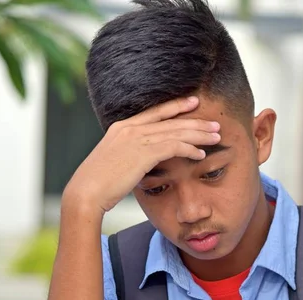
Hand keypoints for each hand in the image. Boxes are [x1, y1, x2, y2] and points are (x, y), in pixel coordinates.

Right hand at [62, 96, 220, 214]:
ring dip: (199, 134)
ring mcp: (137, 139)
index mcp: (121, 127)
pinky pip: (174, 146)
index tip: (193, 102)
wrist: (86, 192)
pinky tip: (201, 154)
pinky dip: (190, 149)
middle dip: (195, 121)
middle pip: (170, 120)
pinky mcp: (143, 153)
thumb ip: (127, 156)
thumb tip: (137, 162)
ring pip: (176, 131)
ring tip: (216, 136)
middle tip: (214, 123)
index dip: (176, 106)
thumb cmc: (97, 184)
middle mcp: (130, 128)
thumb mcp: (111, 162)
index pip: (155, 112)